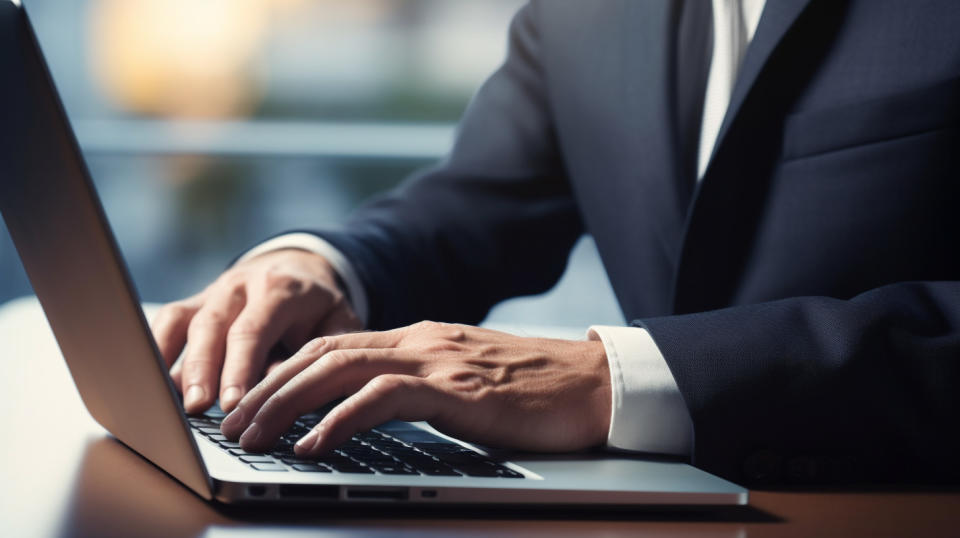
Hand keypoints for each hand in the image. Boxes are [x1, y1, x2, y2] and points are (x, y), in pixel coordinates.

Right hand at [150, 249, 361, 413]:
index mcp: (281, 288)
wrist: (301, 271)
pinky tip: (157, 384)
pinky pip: (169, 321)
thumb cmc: (320, 308)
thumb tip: (291, 387)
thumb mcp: (337, 324)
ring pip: (186, 323)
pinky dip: (159, 350)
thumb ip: (319, 352)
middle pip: (213, 326)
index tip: (234, 403)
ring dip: (179, 364)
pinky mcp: (196, 303)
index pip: (254, 328)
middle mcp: (242, 285)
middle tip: (198, 408)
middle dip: (204, 369)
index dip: (241, 367)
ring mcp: (214, 292)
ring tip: (175, 405)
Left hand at [219, 321, 611, 455]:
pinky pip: (382, 397)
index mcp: (419, 339)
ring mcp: (436, 359)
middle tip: (230, 425)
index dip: (284, 373)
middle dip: (268, 389)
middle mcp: (420, 340)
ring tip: (253, 438)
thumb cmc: (536, 392)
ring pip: (340, 369)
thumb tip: (375, 412)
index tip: (251, 404)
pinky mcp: (454, 386)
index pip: (334, 347)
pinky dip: (339, 419)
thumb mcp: (467, 384)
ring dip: (287, 404)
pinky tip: (313, 443)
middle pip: (322, 354)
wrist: (594, 384)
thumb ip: (423, 387)